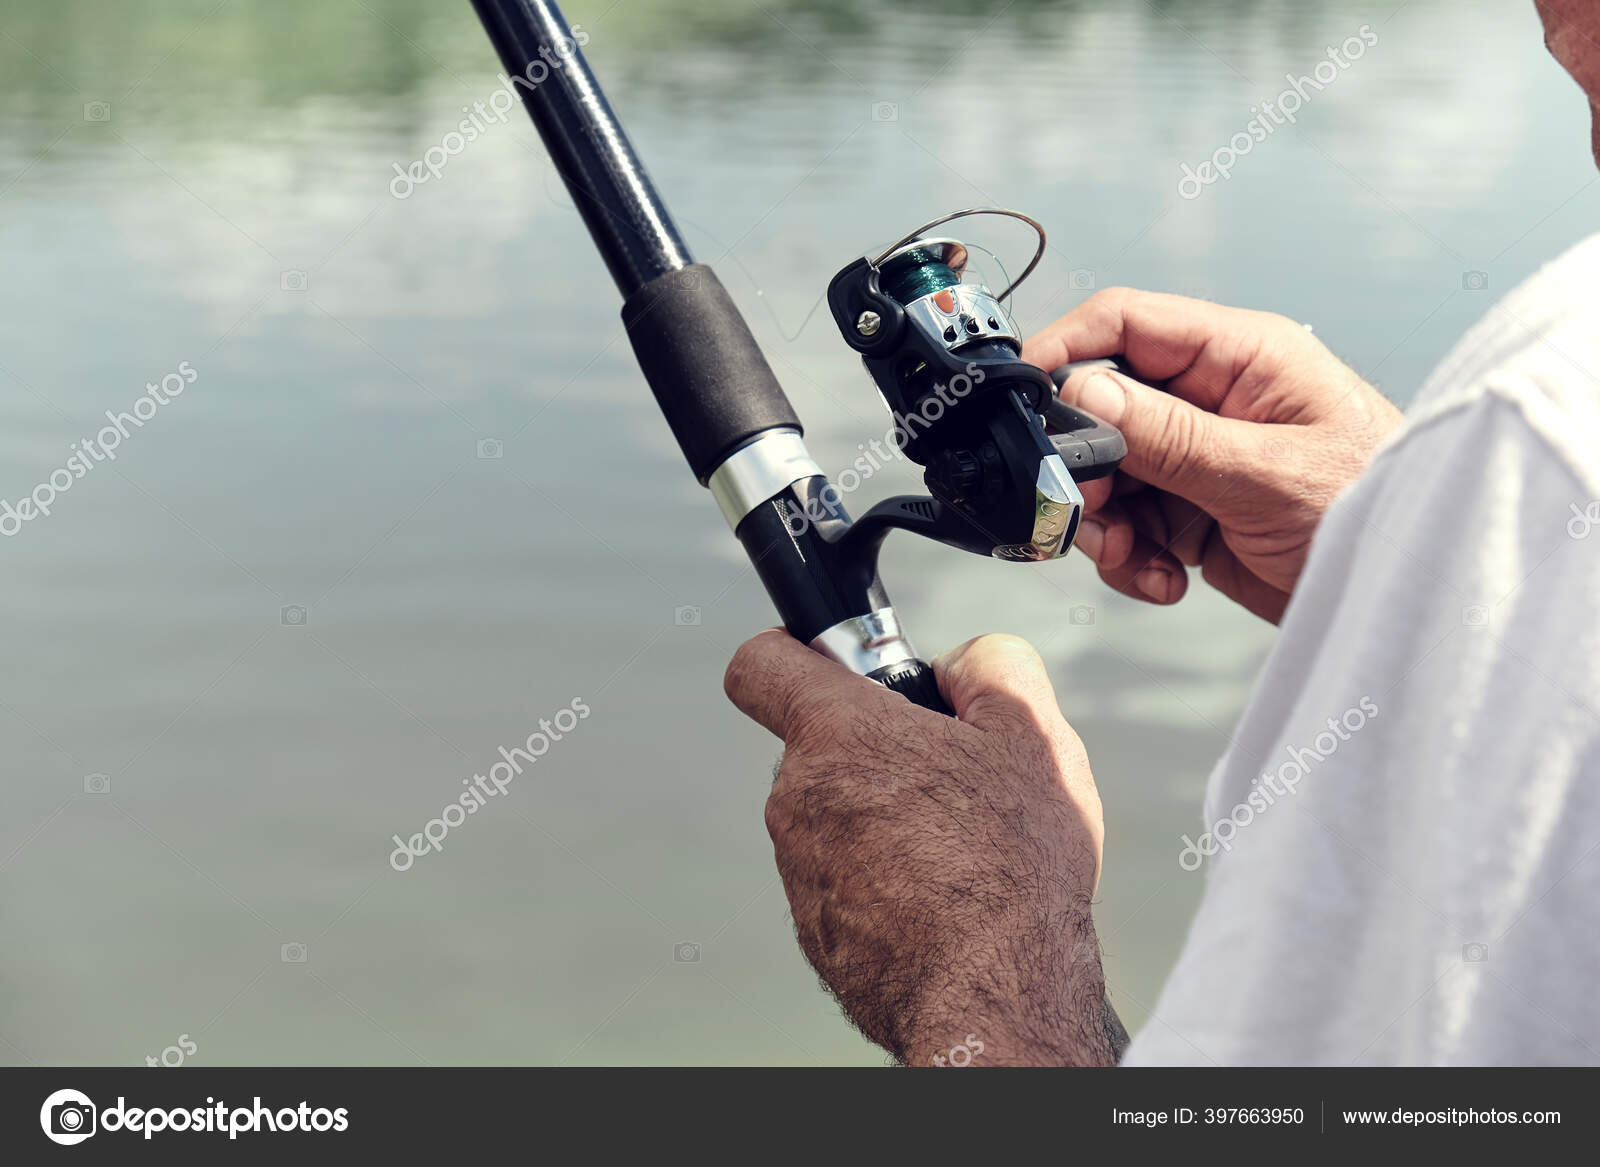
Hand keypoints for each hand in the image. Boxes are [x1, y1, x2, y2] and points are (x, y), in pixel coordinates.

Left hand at [724, 630, 1119, 1066]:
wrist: (994, 997)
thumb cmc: (1010, 872)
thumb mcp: (1032, 735)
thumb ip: (992, 666)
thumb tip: (962, 663)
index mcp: (839, 734)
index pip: (762, 664)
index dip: (794, 652)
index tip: (831, 663)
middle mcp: (798, 798)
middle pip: (819, 743)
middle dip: (875, 748)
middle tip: (946, 775)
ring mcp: (799, 868)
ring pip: (833, 813)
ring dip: (881, 815)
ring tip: (957, 845)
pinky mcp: (813, 927)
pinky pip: (841, 876)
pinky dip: (880, 876)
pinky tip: (941, 896)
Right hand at [1025, 288, 1403, 622]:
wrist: (1407, 597)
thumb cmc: (1374, 511)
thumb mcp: (1266, 474)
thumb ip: (1170, 436)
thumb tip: (1085, 393)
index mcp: (1241, 357)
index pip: (1127, 322)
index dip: (1065, 350)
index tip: (1021, 395)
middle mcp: (1213, 399)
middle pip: (1102, 407)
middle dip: (1084, 466)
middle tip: (1088, 512)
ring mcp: (1200, 457)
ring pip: (1106, 475)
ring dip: (1104, 526)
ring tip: (1135, 560)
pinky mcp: (1194, 512)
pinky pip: (1129, 525)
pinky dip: (1132, 559)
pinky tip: (1166, 581)